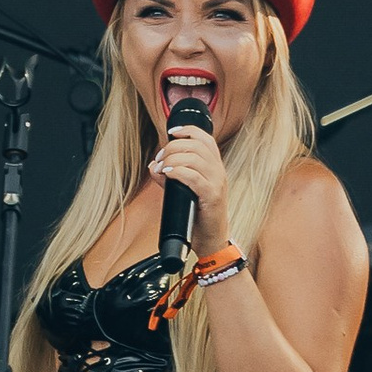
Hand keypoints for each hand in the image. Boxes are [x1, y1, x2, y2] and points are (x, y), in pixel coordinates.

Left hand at [148, 119, 230, 251]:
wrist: (211, 240)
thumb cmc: (199, 216)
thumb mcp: (183, 191)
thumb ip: (170, 176)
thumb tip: (153, 166)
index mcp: (214, 167)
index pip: (205, 138)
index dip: (188, 130)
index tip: (171, 132)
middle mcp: (218, 171)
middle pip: (196, 145)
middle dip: (172, 147)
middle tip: (159, 159)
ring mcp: (217, 183)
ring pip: (194, 158)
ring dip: (172, 159)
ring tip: (162, 169)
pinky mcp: (212, 196)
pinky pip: (194, 176)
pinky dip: (178, 172)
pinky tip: (168, 174)